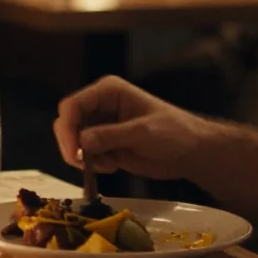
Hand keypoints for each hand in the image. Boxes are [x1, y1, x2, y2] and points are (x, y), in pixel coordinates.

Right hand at [53, 76, 214, 179]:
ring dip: (83, 157)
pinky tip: (113, 166)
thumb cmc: (174, 133)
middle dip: (72, 145)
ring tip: (108, 165)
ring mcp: (101, 126)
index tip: (75, 152)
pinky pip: (85, 155)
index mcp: (108, 92)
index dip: (68, 128)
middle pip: (67, 123)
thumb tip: (82, 141)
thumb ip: (112, 135)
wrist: (190, 152)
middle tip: (84, 165)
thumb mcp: (144, 132)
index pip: (72, 106)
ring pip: (73, 141)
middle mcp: (100, 106)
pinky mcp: (105, 144)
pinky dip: (92, 164)